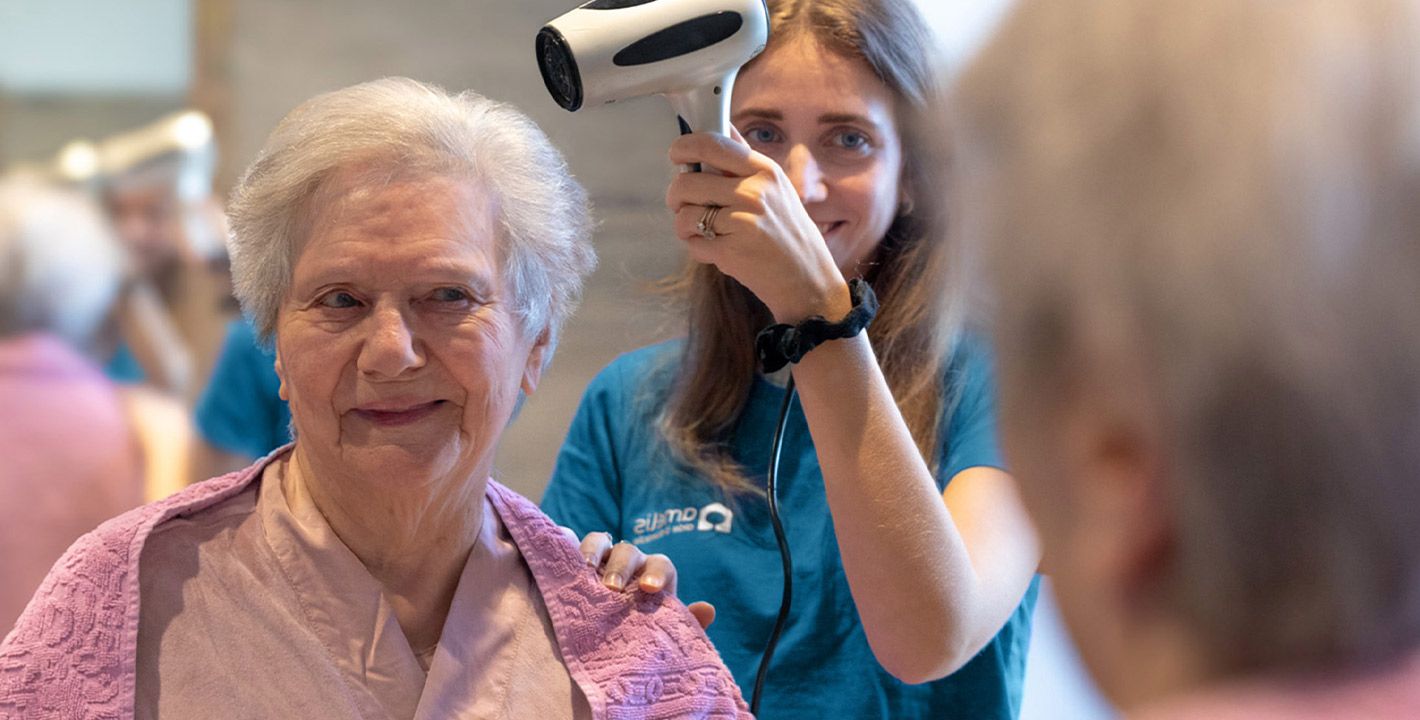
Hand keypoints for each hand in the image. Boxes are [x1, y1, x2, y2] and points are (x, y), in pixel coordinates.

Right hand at [570, 530, 715, 629]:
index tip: (651, 589)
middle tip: (612, 588)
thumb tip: (707, 609)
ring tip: (584, 572)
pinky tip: (556, 555)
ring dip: (591, 553)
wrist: (606, 638)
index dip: (657, 573)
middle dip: (621, 567)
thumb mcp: (660, 632)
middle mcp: (628, 562)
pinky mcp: (572, 559)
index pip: (661, 565)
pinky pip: (567, 542)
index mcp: (654, 576)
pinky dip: (562, 542)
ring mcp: (599, 558)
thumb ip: (684, 623)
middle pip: (629, 552)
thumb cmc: (639, 632)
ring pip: (599, 541)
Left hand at [666, 130, 850, 323]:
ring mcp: (742, 222)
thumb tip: (723, 124)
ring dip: (684, 225)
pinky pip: (692, 243)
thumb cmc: (788, 234)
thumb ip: (745, 159)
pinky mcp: (731, 252)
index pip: (711, 144)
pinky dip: (697, 248)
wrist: (807, 280)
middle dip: (676, 196)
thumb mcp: (777, 188)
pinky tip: (716, 250)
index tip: (677, 155)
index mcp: (764, 171)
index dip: (684, 147)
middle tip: (683, 205)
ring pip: (684, 214)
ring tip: (702, 231)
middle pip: (687, 182)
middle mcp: (754, 193)